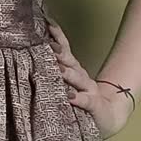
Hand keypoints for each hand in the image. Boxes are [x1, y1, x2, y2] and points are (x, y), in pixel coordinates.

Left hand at [46, 19, 130, 139]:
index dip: (56, 37)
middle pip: (70, 62)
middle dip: (60, 53)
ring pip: (78, 79)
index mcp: (73, 70)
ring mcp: (88, 90)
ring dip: (68, 73)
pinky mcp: (94, 105)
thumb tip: (31, 56)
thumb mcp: (66, 84)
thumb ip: (53, 72)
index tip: (46, 24)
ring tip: (59, 69)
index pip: (64, 50)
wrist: (109, 116)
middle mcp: (81, 77)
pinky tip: (71, 96)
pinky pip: (86, 101)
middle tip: (49, 45)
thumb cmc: (80, 102)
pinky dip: (78, 98)